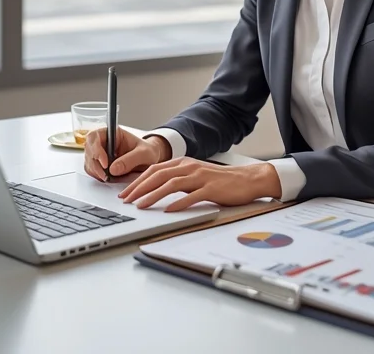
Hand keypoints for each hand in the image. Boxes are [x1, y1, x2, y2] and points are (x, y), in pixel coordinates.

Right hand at [83, 127, 170, 180]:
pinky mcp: (100, 164)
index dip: (96, 148)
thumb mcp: (144, 154)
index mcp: (113, 133)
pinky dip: (97, 175)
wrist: (150, 160)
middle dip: (95, 163)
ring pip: (88, 160)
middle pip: (88, 149)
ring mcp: (101, 152)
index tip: (105, 163)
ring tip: (109, 177)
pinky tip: (107, 178)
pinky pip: (91, 169)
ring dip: (95, 171)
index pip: (95, 136)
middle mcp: (104, 141)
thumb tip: (113, 169)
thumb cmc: (148, 152)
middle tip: (106, 175)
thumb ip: (131, 159)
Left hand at [119, 159, 281, 211]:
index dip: (138, 180)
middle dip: (140, 188)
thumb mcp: (195, 175)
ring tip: (141, 206)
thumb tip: (156, 190)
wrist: (247, 179)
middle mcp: (190, 167)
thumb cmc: (220, 181)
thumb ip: (178, 179)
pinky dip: (178, 203)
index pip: (154, 170)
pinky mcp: (211, 189)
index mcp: (184, 162)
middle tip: (127, 200)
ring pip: (171, 184)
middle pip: (158, 175)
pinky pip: (191, 196)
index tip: (126, 192)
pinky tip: (168, 210)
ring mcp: (200, 177)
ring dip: (153, 195)